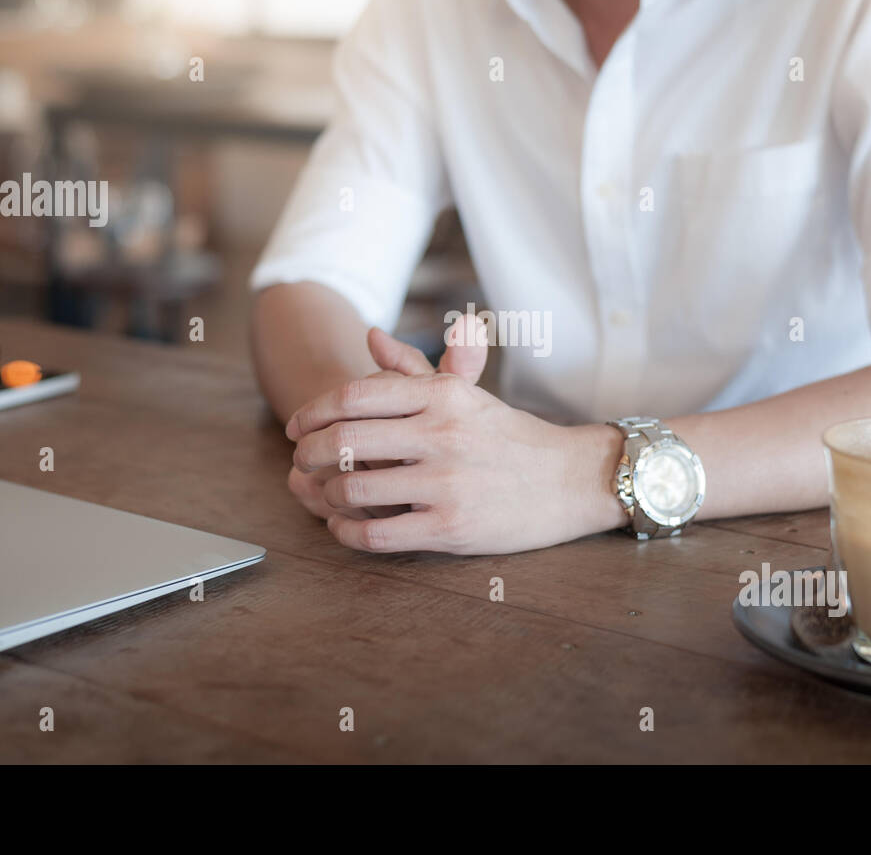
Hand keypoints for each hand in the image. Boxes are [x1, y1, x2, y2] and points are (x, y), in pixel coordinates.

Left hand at [286, 323, 623, 553]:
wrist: (573, 479)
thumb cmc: (512, 437)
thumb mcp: (467, 394)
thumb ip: (413, 369)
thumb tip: (369, 336)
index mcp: (443, 395)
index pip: (355, 395)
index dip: (314, 411)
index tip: (298, 426)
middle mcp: (442, 434)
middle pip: (344, 439)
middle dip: (309, 454)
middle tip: (300, 462)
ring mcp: (446, 482)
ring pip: (352, 488)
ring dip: (324, 495)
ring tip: (324, 495)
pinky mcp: (450, 528)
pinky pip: (375, 534)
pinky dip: (346, 533)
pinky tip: (343, 528)